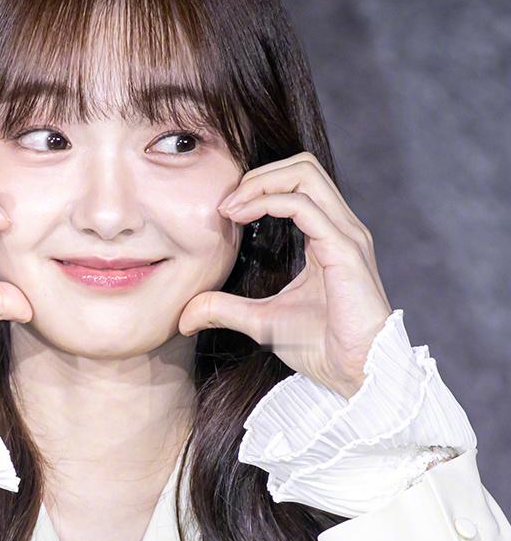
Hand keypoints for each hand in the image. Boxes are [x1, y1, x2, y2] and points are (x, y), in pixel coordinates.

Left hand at [177, 151, 392, 397]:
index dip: (258, 186)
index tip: (224, 211)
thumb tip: (185, 315)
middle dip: (259, 175)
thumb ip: (225, 309)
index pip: (298, 184)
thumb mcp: (260, 321)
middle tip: (225, 203)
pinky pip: (305, 207)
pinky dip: (269, 203)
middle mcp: (342, 228)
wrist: (355, 373)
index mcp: (329, 236)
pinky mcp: (345, 250)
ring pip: (306, 174)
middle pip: (304, 166)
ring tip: (231, 207)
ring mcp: (347, 235)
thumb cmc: (321, 347)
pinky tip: (243, 217)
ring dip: (262, 182)